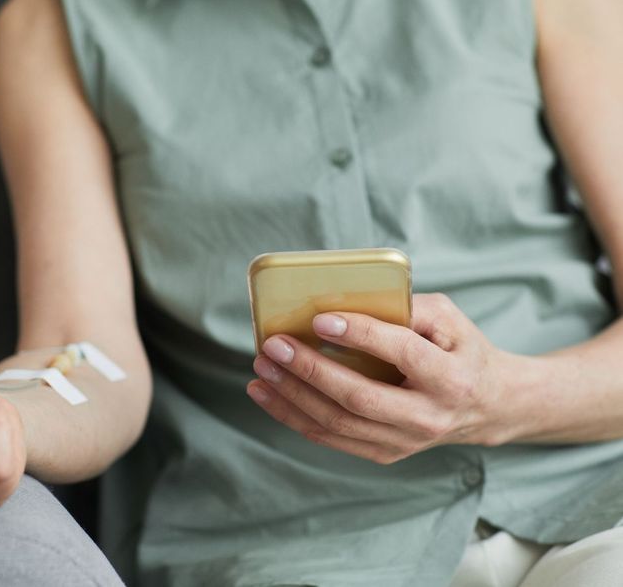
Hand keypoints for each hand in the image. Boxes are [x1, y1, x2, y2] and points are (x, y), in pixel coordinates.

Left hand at [247, 293, 517, 464]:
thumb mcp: (450, 319)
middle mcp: (428, 416)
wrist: (489, 407)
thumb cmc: (463, 352)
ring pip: (338, 423)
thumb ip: (408, 307)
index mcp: (450, 377)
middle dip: (310, 371)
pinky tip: (270, 395)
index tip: (320, 319)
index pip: (401, 353)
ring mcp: (405, 441)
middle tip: (274, 346)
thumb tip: (350, 298)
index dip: (359, 334)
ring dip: (292, 397)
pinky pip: (333, 438)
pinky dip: (295, 417)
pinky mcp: (386, 452)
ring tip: (262, 369)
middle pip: (359, 397)